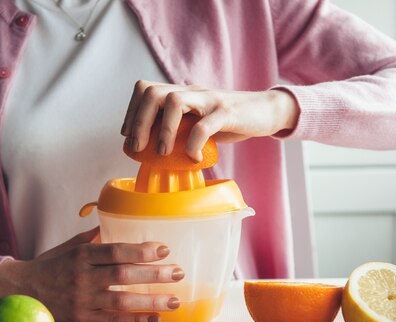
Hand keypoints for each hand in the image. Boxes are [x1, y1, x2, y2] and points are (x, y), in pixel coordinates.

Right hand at [0, 227, 184, 321]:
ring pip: (121, 301)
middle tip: (178, 273)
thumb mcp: (71, 245)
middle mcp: (82, 277)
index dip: (140, 250)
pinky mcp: (82, 319)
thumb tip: (122, 220)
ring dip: (151, 301)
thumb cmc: (52, 265)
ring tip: (175, 300)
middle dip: (154, 275)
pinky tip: (154, 319)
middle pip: (123, 275)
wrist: (21, 291)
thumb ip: (96, 236)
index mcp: (81, 254)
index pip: (114, 251)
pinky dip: (134, 321)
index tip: (164, 249)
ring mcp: (82, 300)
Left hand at [121, 81, 298, 161]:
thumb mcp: (199, 120)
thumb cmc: (229, 120)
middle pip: (153, 93)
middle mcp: (193, 91)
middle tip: (138, 148)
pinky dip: (194, 144)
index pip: (146, 89)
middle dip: (139, 122)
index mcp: (183, 93)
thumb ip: (179, 127)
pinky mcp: (228, 112)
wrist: (266, 111)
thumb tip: (153, 149)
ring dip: (163, 130)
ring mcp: (210, 100)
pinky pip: (205, 125)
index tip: (128, 137)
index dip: (132, 112)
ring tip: (163, 153)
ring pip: (174, 101)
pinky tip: (194, 158)